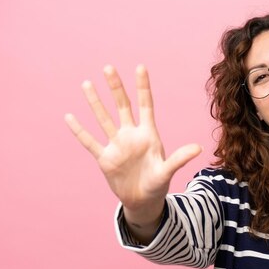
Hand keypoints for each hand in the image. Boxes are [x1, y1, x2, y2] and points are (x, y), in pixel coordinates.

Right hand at [64, 65, 201, 217]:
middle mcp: (131, 135)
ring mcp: (116, 145)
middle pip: (122, 106)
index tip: (140, 67)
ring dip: (95, 102)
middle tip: (108, 67)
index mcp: (148, 135)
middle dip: (116, 88)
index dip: (143, 87)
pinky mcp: (105, 158)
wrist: (143, 201)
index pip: (145, 105)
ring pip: (104, 119)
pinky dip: (79, 130)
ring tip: (87, 84)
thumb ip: (179, 159)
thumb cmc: (158, 185)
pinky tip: (69, 116)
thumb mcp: (167, 171)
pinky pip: (89, 142)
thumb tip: (198, 148)